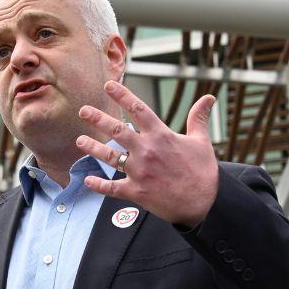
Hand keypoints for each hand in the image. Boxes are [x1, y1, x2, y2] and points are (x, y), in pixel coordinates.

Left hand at [76, 80, 218, 229]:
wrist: (203, 204)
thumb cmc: (203, 172)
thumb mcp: (202, 141)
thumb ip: (199, 118)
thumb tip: (208, 98)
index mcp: (161, 136)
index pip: (138, 109)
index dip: (122, 95)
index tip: (109, 85)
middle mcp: (147, 151)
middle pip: (118, 130)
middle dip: (98, 119)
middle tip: (83, 111)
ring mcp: (139, 172)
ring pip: (110, 157)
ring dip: (93, 148)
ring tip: (79, 141)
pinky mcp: (136, 191)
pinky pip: (112, 188)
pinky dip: (98, 185)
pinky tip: (87, 180)